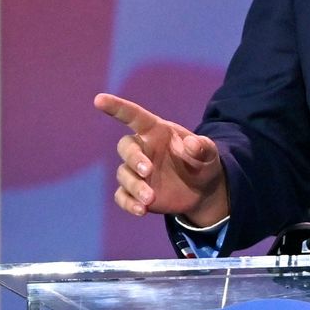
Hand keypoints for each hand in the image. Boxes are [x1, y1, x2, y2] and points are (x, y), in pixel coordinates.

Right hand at [94, 93, 228, 225]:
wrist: (203, 190)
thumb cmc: (203, 162)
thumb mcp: (209, 153)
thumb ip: (203, 146)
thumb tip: (192, 143)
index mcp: (157, 132)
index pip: (134, 116)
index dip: (117, 107)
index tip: (99, 99)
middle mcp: (143, 149)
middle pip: (126, 147)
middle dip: (133, 158)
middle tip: (147, 171)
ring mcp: (137, 172)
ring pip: (123, 174)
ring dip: (134, 186)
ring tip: (150, 199)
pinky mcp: (135, 192)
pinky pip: (122, 196)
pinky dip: (128, 203)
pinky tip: (141, 210)